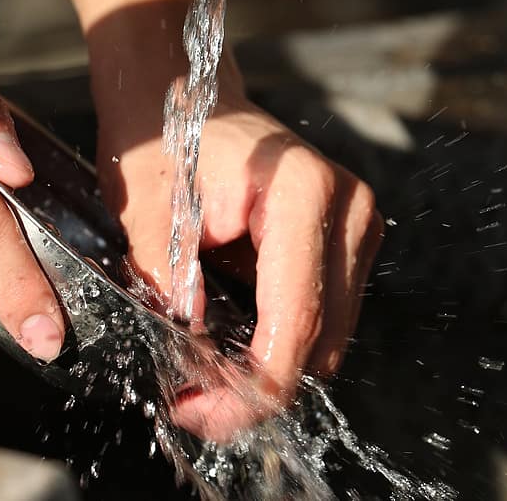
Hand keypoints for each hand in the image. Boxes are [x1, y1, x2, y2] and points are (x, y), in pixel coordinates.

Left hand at [96, 74, 382, 440]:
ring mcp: (357, 225)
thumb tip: (194, 351)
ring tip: (204, 375)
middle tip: (190, 401)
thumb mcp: (149, 206)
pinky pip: (324, 315)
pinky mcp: (349, 239)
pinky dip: (281, 340)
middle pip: (319, 342)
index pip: (293, 322)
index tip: (198, 412)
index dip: (250, 389)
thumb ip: (169, 278)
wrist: (189, 94)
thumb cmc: (165, 137)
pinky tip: (233, 344)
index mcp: (303, 195)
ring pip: (327, 338)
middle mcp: (348, 211)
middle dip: (256, 387)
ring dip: (270, 368)